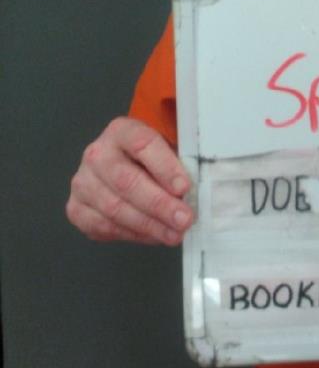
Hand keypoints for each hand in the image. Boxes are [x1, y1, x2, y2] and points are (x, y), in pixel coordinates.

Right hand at [67, 117, 193, 245]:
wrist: (126, 165)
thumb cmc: (155, 159)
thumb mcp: (170, 150)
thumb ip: (181, 165)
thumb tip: (194, 194)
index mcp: (122, 131)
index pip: (142, 144)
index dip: (165, 167)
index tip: (184, 187)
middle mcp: (97, 154)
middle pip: (126, 181)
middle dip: (159, 204)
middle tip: (184, 219)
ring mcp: (83, 182)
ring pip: (114, 208)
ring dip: (148, 225)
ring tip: (174, 234)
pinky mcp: (76, 208)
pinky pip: (103, 226)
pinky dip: (132, 234)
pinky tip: (154, 236)